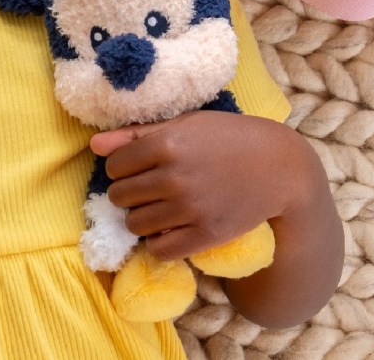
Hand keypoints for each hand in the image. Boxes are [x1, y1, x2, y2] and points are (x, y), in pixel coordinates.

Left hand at [93, 110, 344, 327]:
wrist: (279, 167)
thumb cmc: (228, 138)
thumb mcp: (184, 125)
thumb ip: (136, 134)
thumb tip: (93, 145)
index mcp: (167, 143)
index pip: (114, 165)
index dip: (122, 166)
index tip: (137, 166)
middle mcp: (174, 176)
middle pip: (120, 195)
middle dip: (128, 192)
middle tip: (148, 188)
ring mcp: (189, 208)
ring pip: (134, 224)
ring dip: (140, 217)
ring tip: (158, 207)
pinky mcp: (205, 235)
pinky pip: (159, 249)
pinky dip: (158, 241)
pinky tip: (170, 227)